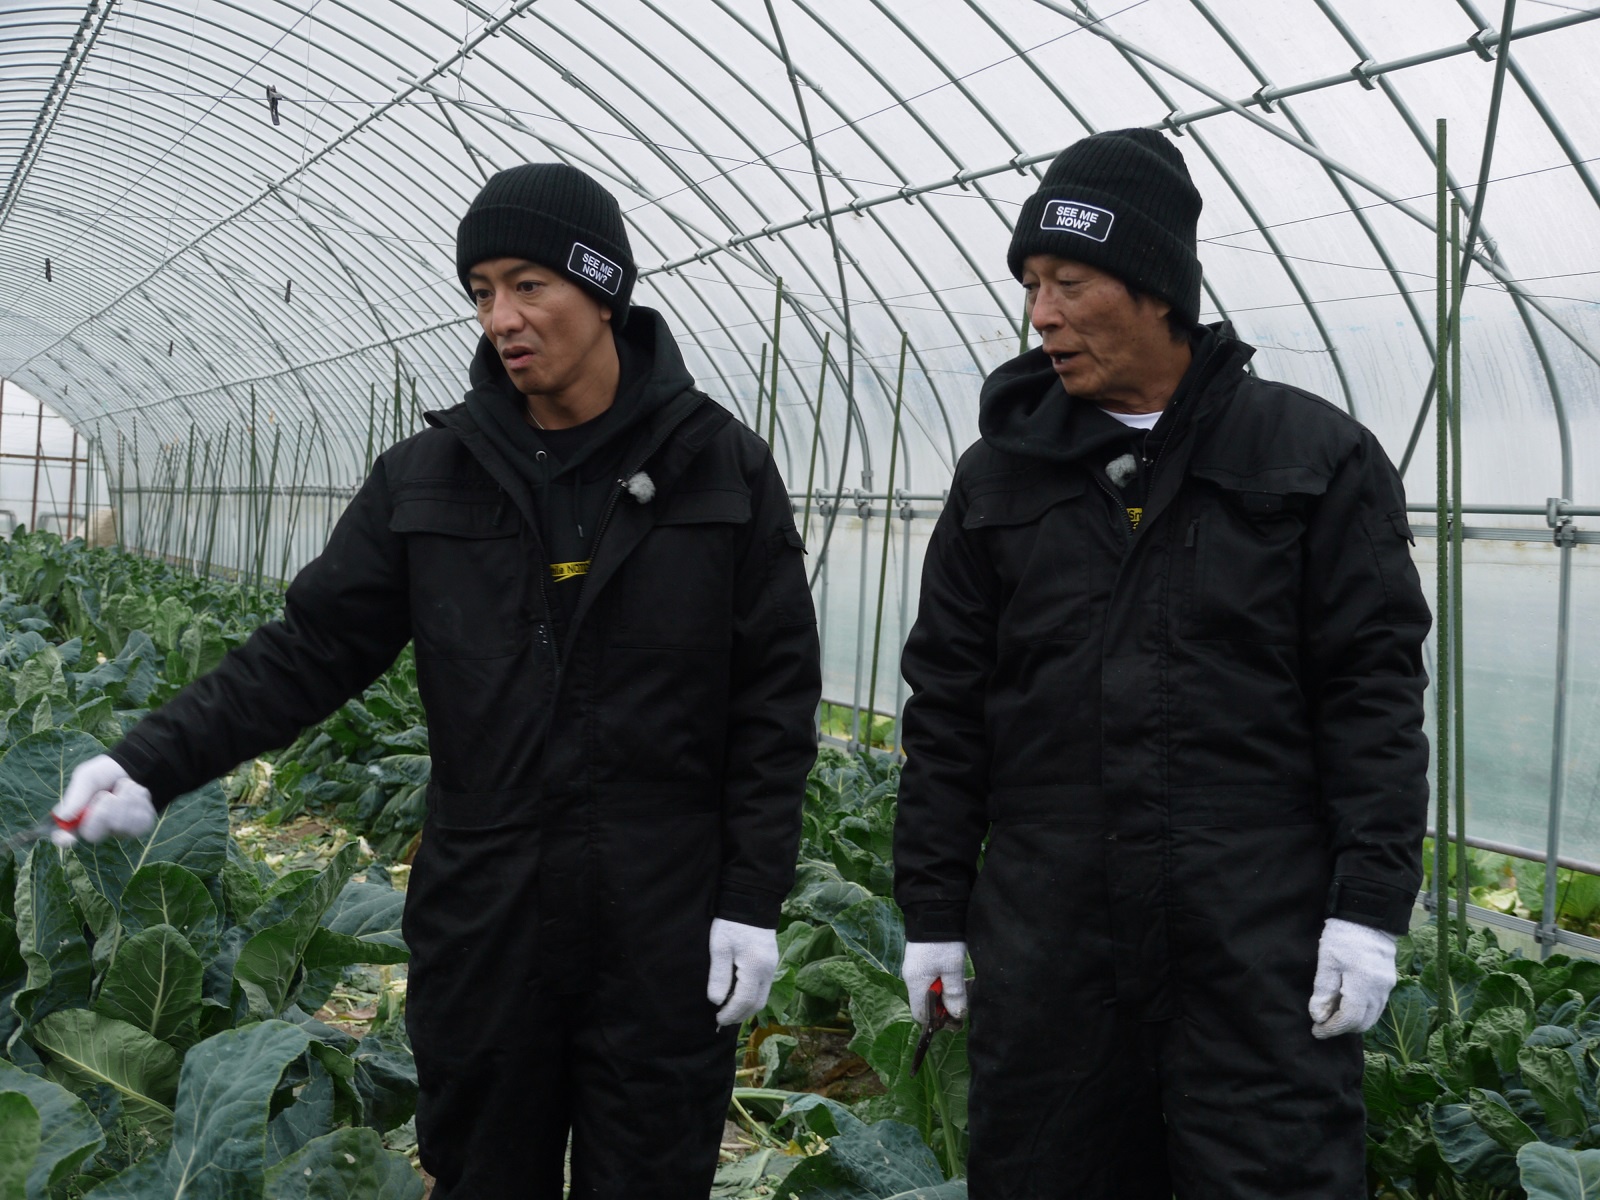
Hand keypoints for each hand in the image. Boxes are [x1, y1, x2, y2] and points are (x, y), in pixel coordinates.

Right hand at [51, 755, 155, 846]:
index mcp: (78, 818)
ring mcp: (120, 830)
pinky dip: (138, 801)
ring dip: (123, 800)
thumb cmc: (106, 773)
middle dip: (102, 812)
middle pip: (94, 835)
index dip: (64, 839)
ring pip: (120, 826)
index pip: (65, 837)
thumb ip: (76, 795)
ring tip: (123, 787)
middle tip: (106, 795)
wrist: (134, 766)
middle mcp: (98, 828)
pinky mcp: (139, 826)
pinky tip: (136, 793)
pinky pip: (139, 821)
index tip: (67, 839)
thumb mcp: (88, 777)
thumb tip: (63, 816)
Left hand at [707, 918, 778, 1027]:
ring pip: (763, 997)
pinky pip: (764, 987)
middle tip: (722, 1019)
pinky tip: (739, 996)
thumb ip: (719, 976)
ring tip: (729, 1010)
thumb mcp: (719, 948)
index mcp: (755, 968)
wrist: (751, 901)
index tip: (717, 1019)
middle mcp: (768, 971)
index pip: (744, 1001)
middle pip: (757, 1004)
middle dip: (740, 1016)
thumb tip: (716, 1001)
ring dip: (747, 1008)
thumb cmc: (731, 924)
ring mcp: (772, 966)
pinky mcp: (771, 961)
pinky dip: (752, 997)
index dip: (730, 1014)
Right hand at [902, 940, 967, 1022]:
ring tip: (962, 987)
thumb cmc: (943, 942)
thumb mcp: (952, 969)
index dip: (936, 1021)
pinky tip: (955, 976)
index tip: (955, 1017)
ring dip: (945, 994)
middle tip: (962, 1001)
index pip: (920, 1015)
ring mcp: (915, 968)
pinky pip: (930, 980)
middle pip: (925, 1004)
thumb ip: (954, 994)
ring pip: (929, 991)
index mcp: (915, 983)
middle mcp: (911, 978)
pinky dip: (942, 982)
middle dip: (943, 1007)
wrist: (935, 910)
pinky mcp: (921, 960)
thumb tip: (957, 1015)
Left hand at [1309, 917, 1398, 1038]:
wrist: (1368, 918)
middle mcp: (1380, 991)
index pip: (1349, 1019)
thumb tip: (1318, 1017)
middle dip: (1342, 1028)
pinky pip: (1377, 1006)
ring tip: (1332, 1016)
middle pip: (1363, 1023)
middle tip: (1322, 1024)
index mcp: (1363, 985)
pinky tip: (1346, 1005)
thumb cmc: (1343, 937)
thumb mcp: (1327, 962)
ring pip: (1372, 1017)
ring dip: (1353, 1021)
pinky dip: (1362, 1012)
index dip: (1332, 1029)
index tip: (1316, 1031)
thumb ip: (1323, 991)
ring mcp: (1387, 987)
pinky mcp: (1389, 982)